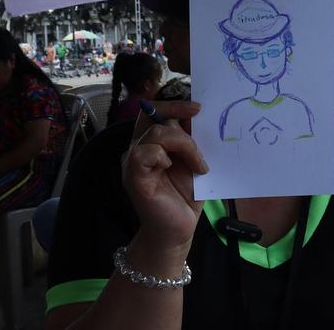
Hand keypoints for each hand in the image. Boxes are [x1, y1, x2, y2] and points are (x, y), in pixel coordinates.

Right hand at [123, 101, 206, 254]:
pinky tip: (172, 168)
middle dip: (179, 117)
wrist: (179, 229)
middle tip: (200, 129)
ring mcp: (134, 162)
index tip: (198, 108)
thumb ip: (192, 140)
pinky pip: (142, 153)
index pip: (154, 110)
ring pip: (155, 134)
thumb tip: (199, 116)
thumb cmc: (186, 196)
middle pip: (152, 114)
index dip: (174, 105)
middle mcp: (139, 148)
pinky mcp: (133, 177)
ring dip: (184, 144)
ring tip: (198, 164)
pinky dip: (162, 156)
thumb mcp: (194, 161)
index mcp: (152, 142)